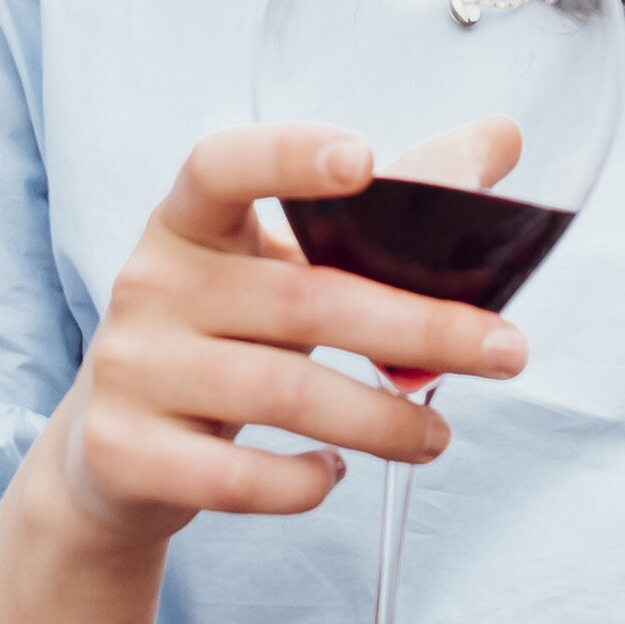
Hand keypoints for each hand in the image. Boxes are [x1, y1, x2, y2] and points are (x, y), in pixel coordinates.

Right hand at [36, 124, 529, 551]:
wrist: (116, 453)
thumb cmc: (228, 336)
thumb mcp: (285, 267)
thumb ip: (389, 206)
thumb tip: (500, 139)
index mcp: (190, 222)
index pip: (223, 166)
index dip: (289, 157)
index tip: (365, 159)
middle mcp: (150, 284)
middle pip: (304, 301)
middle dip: (421, 329)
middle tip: (508, 352)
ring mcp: (131, 370)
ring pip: (284, 395)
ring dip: (384, 421)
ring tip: (438, 436)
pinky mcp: (126, 454)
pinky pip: (237, 478)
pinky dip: (303, 484)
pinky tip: (334, 475)